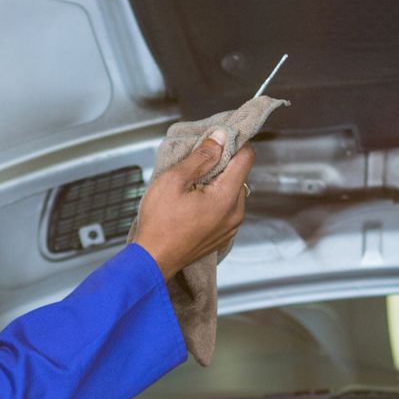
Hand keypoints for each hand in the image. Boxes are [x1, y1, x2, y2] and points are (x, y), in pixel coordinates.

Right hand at [130, 132, 256, 279]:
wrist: (152, 260)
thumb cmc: (159, 224)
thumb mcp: (174, 180)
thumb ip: (201, 157)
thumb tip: (219, 138)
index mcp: (227, 197)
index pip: (246, 157)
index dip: (233, 142)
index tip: (218, 138)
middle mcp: (235, 213)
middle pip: (239, 174)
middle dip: (221, 164)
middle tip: (195, 164)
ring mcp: (231, 226)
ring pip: (232, 191)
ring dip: (217, 182)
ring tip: (191, 186)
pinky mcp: (223, 235)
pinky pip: (226, 208)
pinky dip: (214, 200)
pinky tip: (193, 203)